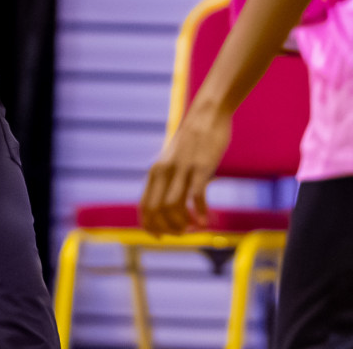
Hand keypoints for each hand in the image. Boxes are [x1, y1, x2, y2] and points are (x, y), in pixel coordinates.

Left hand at [138, 102, 231, 234]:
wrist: (207, 114)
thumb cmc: (193, 141)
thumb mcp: (173, 160)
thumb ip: (169, 179)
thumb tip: (171, 205)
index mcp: (155, 172)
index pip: (144, 207)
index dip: (151, 227)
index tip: (163, 237)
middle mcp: (164, 172)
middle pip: (156, 211)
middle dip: (169, 230)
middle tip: (184, 233)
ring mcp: (182, 170)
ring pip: (173, 207)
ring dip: (184, 224)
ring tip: (197, 228)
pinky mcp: (201, 168)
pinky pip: (196, 197)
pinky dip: (201, 214)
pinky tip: (208, 221)